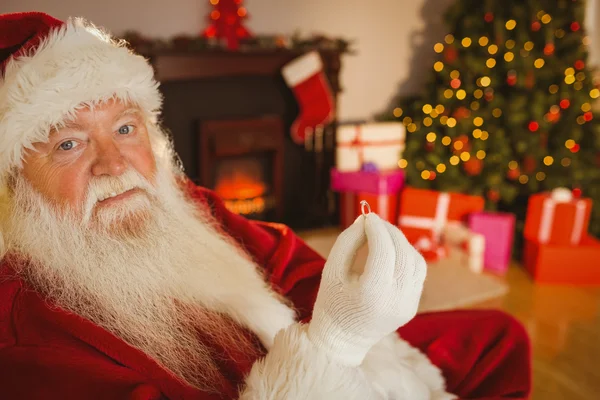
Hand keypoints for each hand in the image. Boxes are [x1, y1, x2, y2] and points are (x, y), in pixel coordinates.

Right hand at [307, 212, 426, 365]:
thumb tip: (366, 220)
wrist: (343, 340)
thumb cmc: (332, 303)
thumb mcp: (331, 271)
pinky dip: (407, 256)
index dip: (377, 228)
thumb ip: (348, 242)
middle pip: (402, 253)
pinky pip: (418, 273)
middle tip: (375, 221)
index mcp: (372, 294)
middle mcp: (395, 300)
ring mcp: (408, 304)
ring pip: (415, 261)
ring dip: (401, 242)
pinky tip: (391, 250)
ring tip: (382, 234)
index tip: (367, 216)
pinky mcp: (413, 306)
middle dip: (390, 231)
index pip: (383, 251)